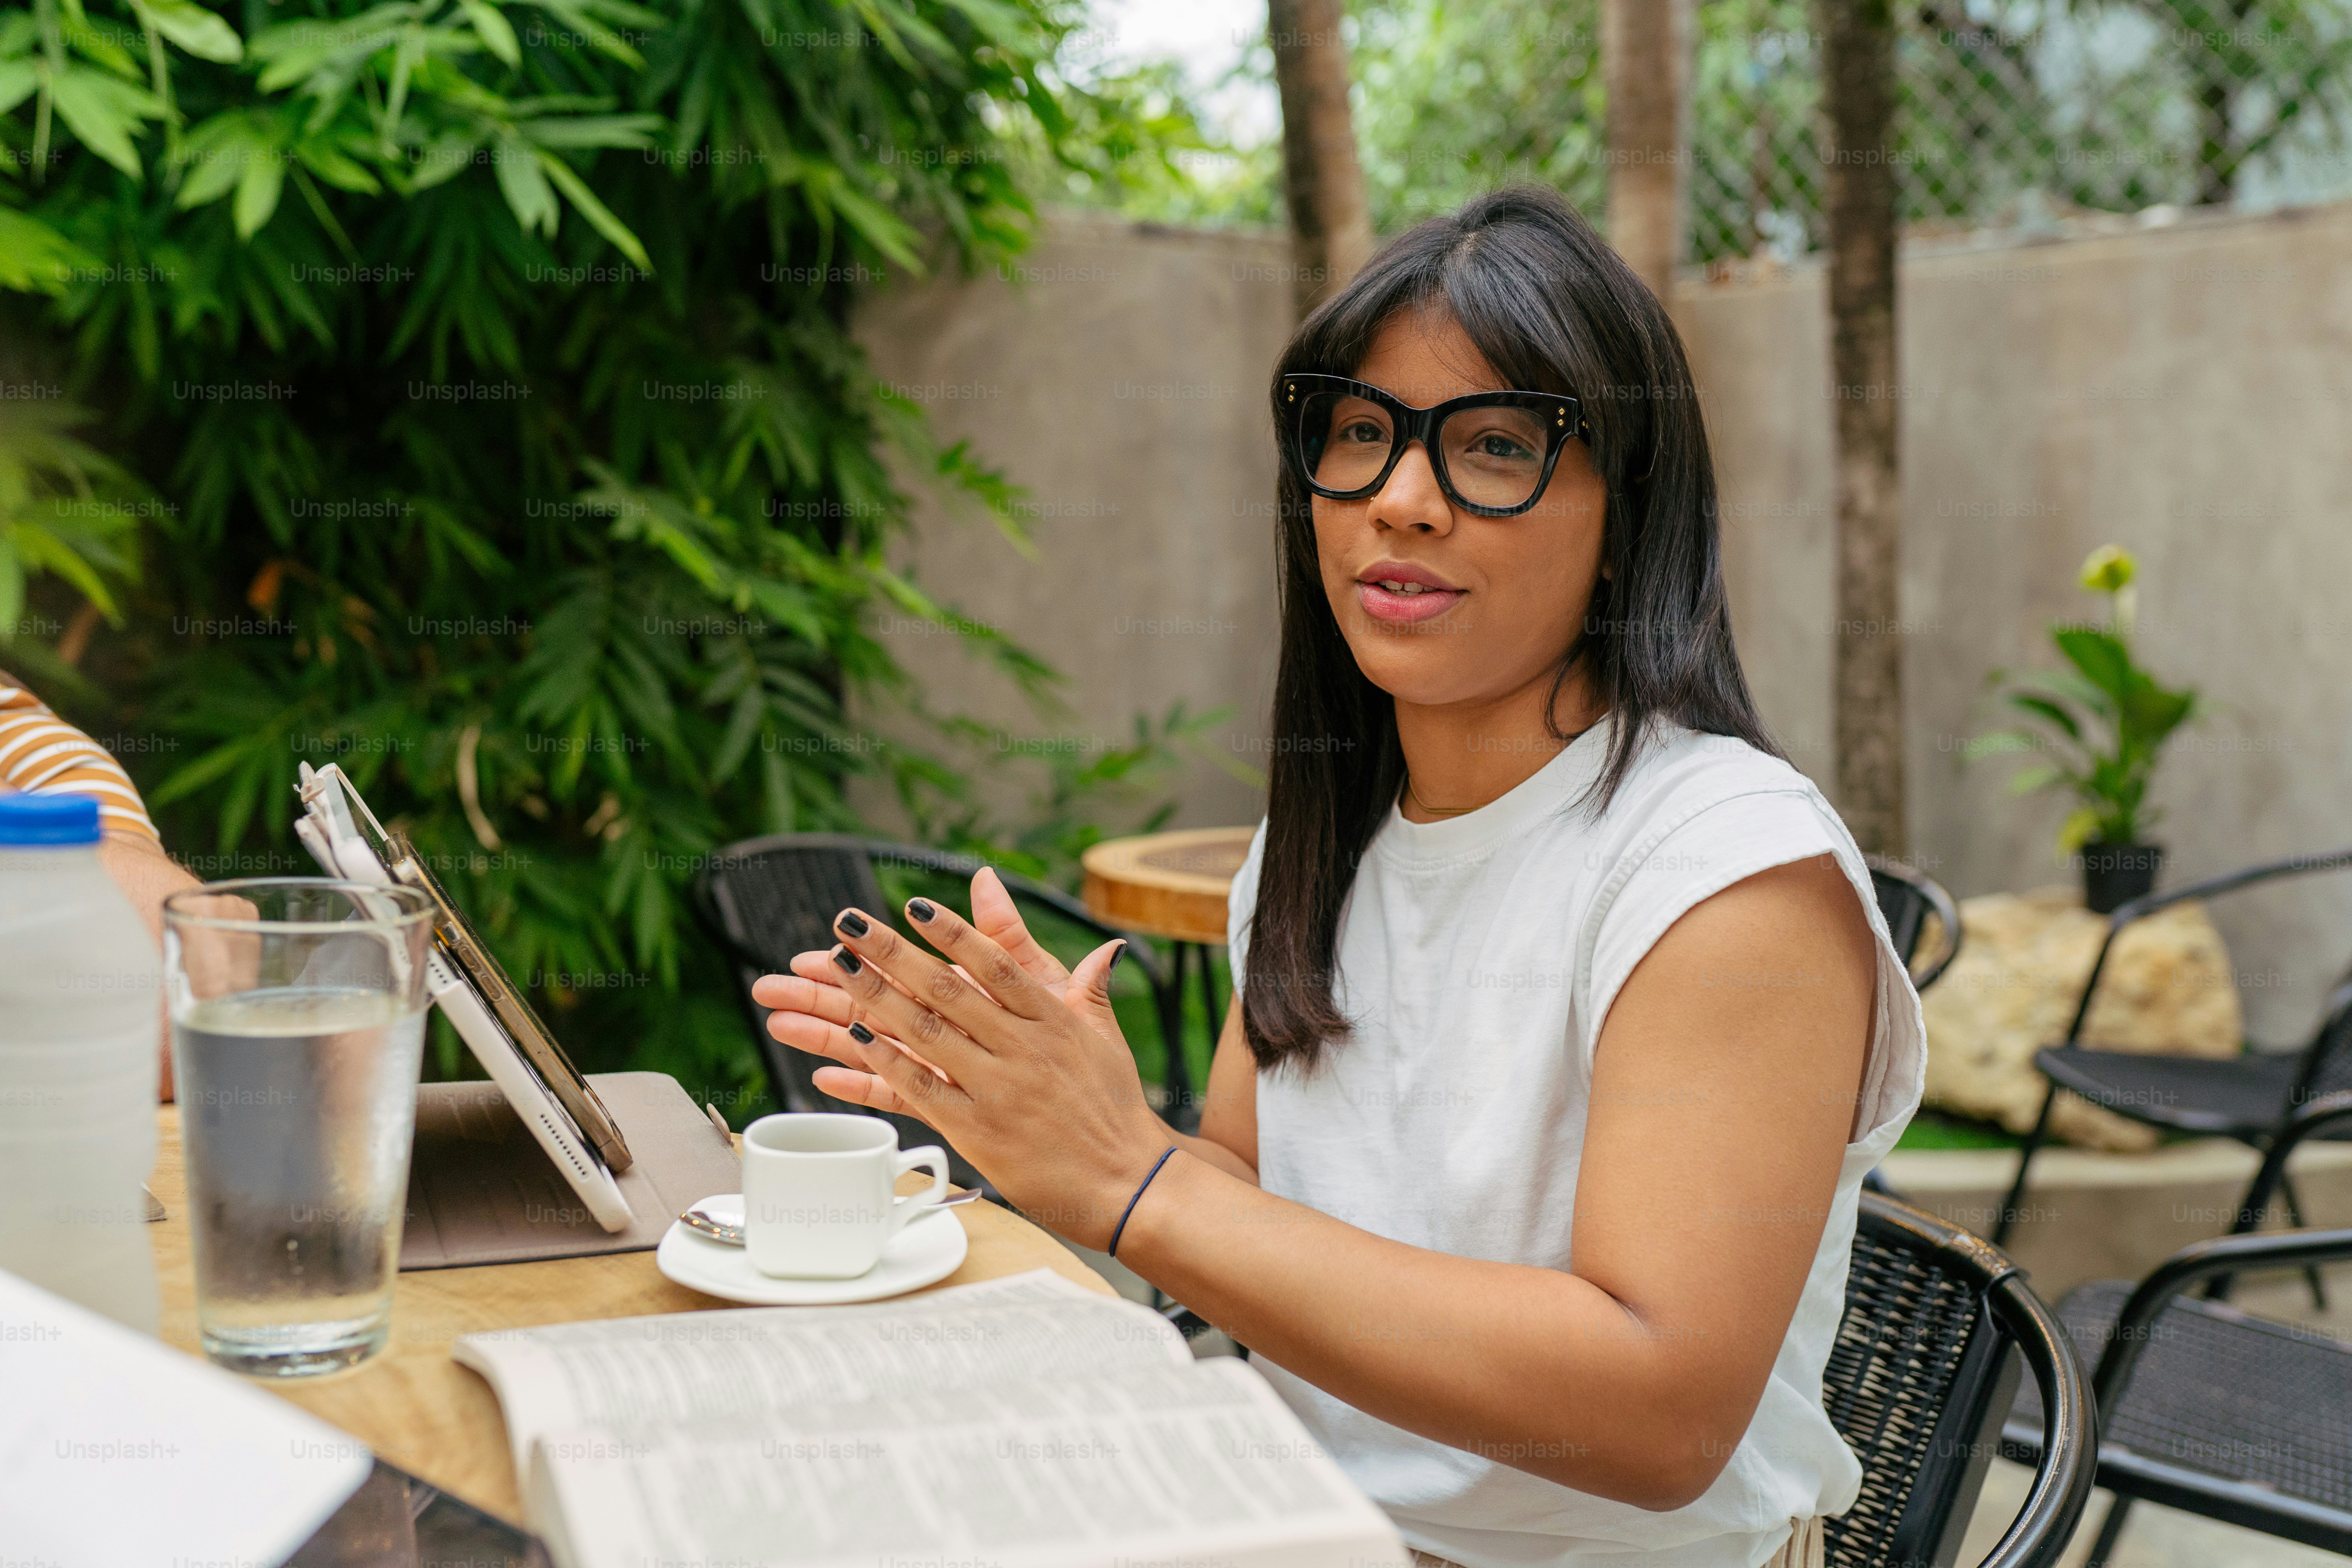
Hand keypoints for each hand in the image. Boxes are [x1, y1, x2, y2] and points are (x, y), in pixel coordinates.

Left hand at [751, 871, 1168, 1248]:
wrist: (1130, 1182)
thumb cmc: (1114, 1107)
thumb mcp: (1104, 1036)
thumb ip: (1091, 983)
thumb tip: (1107, 940)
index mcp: (1051, 1019)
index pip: (995, 963)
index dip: (953, 931)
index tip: (913, 905)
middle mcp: (1021, 1048)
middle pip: (947, 989)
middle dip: (892, 951)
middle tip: (848, 921)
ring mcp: (996, 1089)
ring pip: (925, 1033)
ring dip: (874, 996)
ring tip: (835, 966)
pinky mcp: (977, 1132)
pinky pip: (919, 1090)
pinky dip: (883, 1062)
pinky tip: (852, 1037)